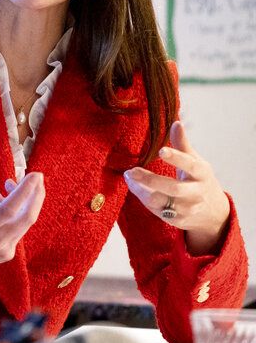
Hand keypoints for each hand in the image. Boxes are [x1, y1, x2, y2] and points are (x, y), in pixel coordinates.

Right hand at [0, 172, 44, 311]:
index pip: (8, 210)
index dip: (24, 192)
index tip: (34, 176)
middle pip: (27, 217)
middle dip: (36, 195)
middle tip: (38, 176)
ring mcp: (3, 250)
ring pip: (24, 223)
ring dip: (25, 202)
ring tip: (11, 183)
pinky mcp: (6, 253)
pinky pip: (18, 229)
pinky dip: (17, 213)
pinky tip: (2, 200)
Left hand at [123, 121, 230, 253]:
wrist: (213, 213)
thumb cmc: (199, 180)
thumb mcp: (196, 162)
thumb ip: (183, 144)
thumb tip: (176, 122)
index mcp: (201, 174)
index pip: (190, 165)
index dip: (176, 158)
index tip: (161, 150)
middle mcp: (195, 193)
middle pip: (172, 188)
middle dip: (149, 180)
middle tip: (130, 170)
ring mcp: (186, 208)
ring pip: (159, 201)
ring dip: (140, 190)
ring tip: (128, 178)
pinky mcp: (176, 219)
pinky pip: (155, 210)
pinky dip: (142, 199)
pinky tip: (135, 188)